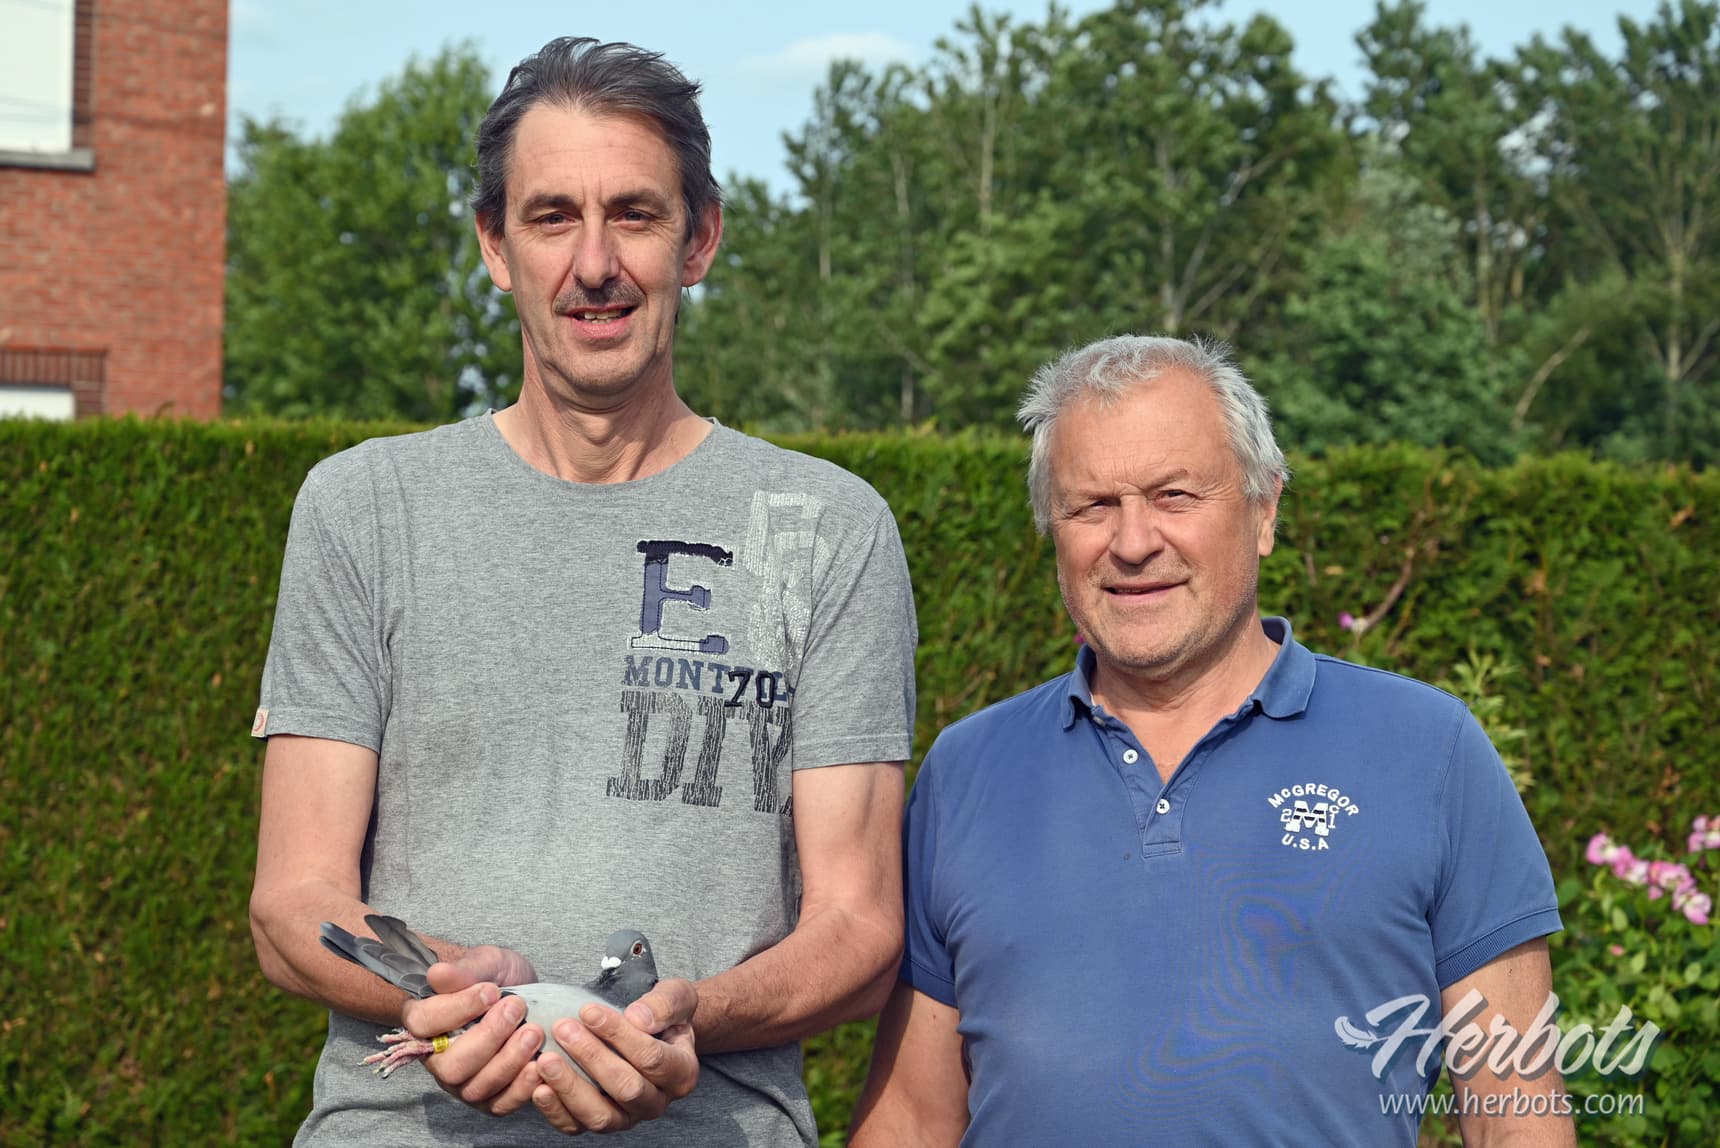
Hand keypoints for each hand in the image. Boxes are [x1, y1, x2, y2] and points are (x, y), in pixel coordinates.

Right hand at [402, 947, 546, 1116]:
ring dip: (508, 1061)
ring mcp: (462, 1084)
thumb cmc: (495, 979)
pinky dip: (521, 1089)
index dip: (457, 1009)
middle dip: (488, 1038)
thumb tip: (437, 972)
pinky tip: (539, 1065)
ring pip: (475, 1088)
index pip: (424, 1023)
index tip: (491, 990)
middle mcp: (438, 1060)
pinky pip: (499, 1105)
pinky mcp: (489, 1099)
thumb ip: (463, 971)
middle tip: (517, 1008)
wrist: (521, 999)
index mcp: (425, 1024)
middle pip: (450, 1066)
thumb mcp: (484, 963)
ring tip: (534, 1032)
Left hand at [530, 977, 699, 1134]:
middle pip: (626, 1088)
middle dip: (591, 1057)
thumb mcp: (676, 996)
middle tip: (563, 1028)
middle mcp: (658, 1101)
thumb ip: (664, 1004)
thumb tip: (638, 1018)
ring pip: (601, 1116)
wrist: (653, 1032)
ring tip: (545, 1060)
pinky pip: (577, 1127)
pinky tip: (538, 1087)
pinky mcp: (601, 1122)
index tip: (588, 1011)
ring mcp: (628, 1117)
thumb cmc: (663, 1014)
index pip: (651, 1058)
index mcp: (682, 1073)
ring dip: (570, 1088)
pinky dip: (555, 1111)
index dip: (619, 1035)